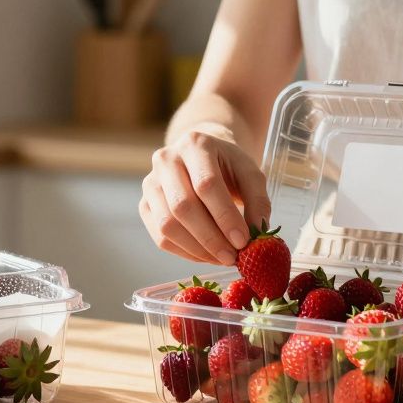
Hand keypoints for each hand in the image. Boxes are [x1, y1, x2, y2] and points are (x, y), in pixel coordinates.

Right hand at [139, 128, 270, 265]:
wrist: (202, 158)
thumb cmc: (228, 167)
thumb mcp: (250, 173)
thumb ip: (258, 201)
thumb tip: (257, 232)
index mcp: (195, 144)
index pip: (206, 184)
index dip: (225, 216)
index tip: (243, 241)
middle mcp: (166, 160)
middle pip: (183, 206)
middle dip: (210, 238)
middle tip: (232, 257)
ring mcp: (151, 183)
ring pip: (167, 225)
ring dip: (197, 249)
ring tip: (222, 258)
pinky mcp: (145, 205)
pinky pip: (160, 237)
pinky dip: (185, 253)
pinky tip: (206, 256)